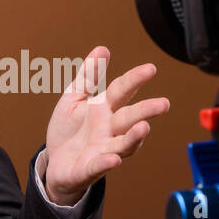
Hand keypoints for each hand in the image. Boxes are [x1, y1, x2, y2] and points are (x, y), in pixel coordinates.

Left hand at [43, 46, 169, 204]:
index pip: (122, 90)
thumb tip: (102, 49)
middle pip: (130, 117)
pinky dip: (107, 162)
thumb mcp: (74, 97)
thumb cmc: (69, 129)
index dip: (135, 79)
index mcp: (104, 108)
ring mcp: (102, 149)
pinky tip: (114, 159)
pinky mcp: (89, 168)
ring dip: (134, 137)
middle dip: (146, 111)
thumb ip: (88, 76)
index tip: (150, 69)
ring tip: (144, 127)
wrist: (54, 162)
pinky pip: (99, 165)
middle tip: (164, 104)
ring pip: (123, 143)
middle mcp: (109, 129)